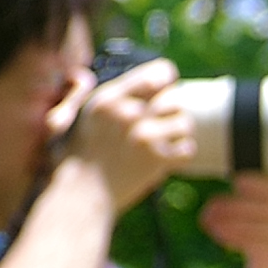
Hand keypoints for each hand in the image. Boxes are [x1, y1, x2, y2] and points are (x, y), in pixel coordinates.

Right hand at [54, 60, 189, 211]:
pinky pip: (188, 148)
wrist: (82, 194)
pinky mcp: (156, 160)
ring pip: (185, 123)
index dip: (167, 81)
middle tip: (161, 123)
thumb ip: (90, 92)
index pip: (159, 73)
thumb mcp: (80, 116)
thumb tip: (84, 74)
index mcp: (110, 98)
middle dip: (172, 112)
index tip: (164, 91)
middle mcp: (128, 113)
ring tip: (164, 141)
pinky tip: (166, 158)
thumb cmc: (79, 156)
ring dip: (178, 134)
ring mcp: (144, 136)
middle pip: (175, 98)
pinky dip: (181, 155)